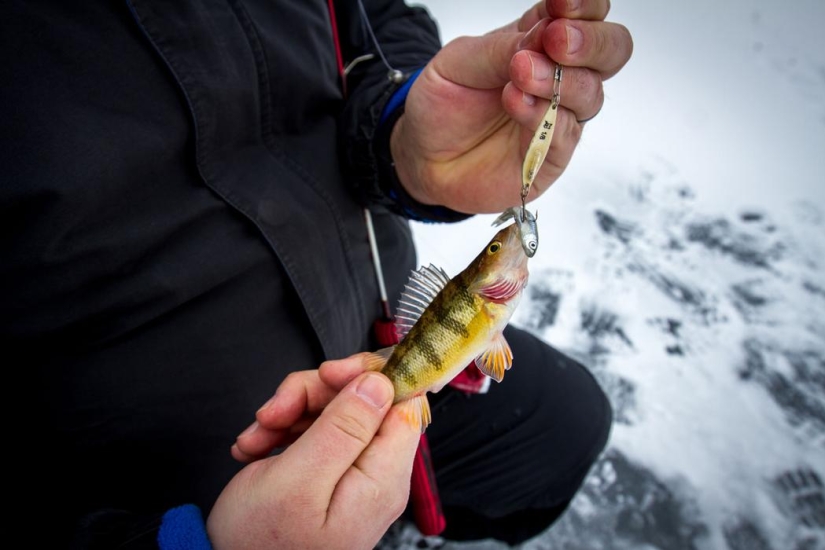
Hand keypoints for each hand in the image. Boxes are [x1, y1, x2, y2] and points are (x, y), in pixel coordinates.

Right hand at [206, 354, 419, 549]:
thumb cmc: (260, 544)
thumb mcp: (297, 480)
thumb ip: (343, 428)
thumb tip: (380, 383)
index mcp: (381, 476)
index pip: (404, 401)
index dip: (369, 377)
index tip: (329, 374)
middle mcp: (375, 474)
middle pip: (364, 400)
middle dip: (316, 394)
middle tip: (275, 410)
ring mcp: (352, 474)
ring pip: (335, 409)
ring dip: (291, 412)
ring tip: (257, 436)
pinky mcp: (329, 474)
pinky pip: (315, 431)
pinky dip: (283, 430)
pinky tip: (256, 447)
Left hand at [391, 0, 632, 213]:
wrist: (422, 158)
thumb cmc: (444, 105)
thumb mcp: (459, 63)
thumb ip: (501, 47)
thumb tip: (543, 33)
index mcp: (540, 41)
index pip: (584, 14)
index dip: (583, 5)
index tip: (561, 3)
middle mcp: (559, 77)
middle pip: (611, 51)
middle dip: (591, 41)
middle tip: (557, 39)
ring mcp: (559, 116)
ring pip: (591, 93)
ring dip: (560, 79)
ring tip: (521, 73)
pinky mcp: (551, 155)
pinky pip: (565, 135)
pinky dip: (542, 115)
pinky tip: (516, 102)